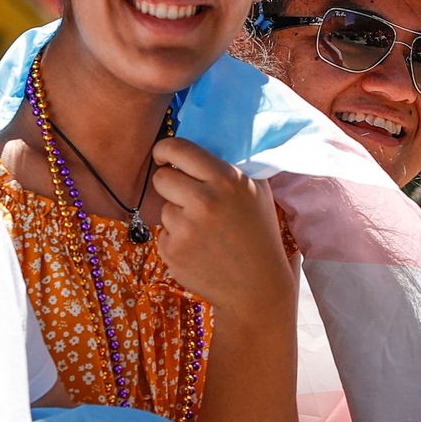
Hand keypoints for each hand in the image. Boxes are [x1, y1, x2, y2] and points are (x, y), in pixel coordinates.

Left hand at [151, 138, 295, 314]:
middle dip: (171, 185)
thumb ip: (233, 165)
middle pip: (161, 178)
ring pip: (163, 208)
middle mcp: (204, 200)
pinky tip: (200, 249)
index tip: (165, 156)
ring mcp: (186, 228)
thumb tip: (210, 135)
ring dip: (178, 216)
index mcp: (226, 179)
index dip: (165, 150)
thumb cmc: (259, 233)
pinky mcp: (172, 251)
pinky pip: (163, 234)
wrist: (257, 286)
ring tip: (205, 231)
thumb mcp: (258, 191)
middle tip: (189, 198)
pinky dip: (176, 240)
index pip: (177, 148)